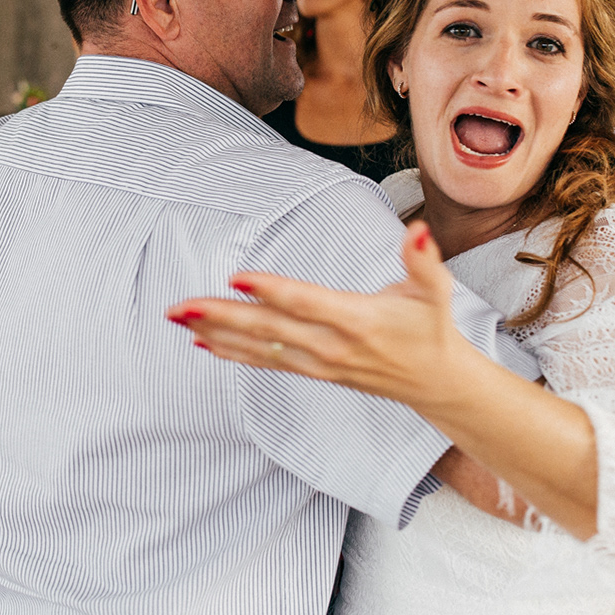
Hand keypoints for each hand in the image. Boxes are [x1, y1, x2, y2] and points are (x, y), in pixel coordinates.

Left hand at [167, 221, 468, 406]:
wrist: (435, 384)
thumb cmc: (431, 328)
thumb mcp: (435, 291)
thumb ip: (423, 260)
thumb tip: (418, 230)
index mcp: (358, 321)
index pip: (307, 304)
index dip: (272, 291)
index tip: (236, 278)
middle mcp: (332, 347)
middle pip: (269, 329)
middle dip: (222, 316)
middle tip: (181, 305)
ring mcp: (319, 363)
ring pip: (259, 348)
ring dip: (216, 332)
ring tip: (178, 318)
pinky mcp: (312, 371)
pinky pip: (265, 362)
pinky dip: (232, 353)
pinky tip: (202, 342)